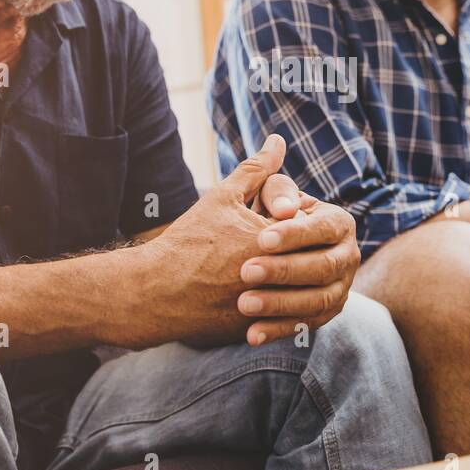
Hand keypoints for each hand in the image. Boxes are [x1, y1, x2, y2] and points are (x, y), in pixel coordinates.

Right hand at [142, 135, 357, 347]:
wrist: (156, 291)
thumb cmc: (189, 241)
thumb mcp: (223, 196)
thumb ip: (257, 169)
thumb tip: (278, 141)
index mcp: (272, 240)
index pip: (310, 227)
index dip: (305, 220)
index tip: (299, 216)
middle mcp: (275, 275)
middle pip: (313, 262)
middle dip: (311, 252)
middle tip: (304, 246)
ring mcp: (268, 305)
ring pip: (304, 294)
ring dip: (303, 282)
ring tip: (291, 271)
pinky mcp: (257, 329)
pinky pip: (285, 320)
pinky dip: (287, 309)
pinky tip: (280, 296)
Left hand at [236, 189, 359, 346]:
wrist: (280, 247)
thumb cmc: (273, 212)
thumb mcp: (274, 194)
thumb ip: (276, 191)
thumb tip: (284, 209)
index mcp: (339, 223)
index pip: (322, 229)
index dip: (293, 235)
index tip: (260, 239)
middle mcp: (348, 257)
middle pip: (323, 267)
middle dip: (284, 271)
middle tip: (246, 271)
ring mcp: (341, 289)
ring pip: (317, 301)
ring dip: (280, 304)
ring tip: (244, 304)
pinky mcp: (326, 314)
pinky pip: (306, 325)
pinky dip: (278, 331)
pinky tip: (252, 334)